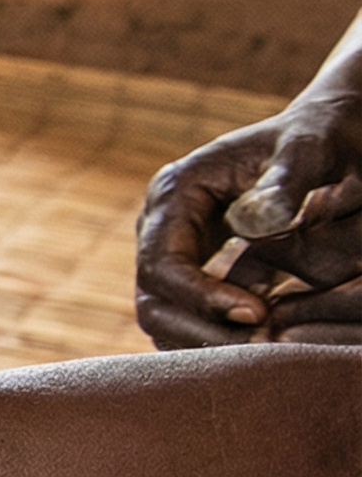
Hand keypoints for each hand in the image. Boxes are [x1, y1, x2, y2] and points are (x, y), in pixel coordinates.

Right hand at [139, 99, 361, 348]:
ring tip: (267, 344)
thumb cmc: (322, 138)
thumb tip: (250, 224)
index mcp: (175, 191)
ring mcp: (169, 246)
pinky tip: (263, 336)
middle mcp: (160, 222)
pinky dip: (215, 334)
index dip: (203, 298)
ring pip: (163, 315)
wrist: (323, 133)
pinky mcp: (189, 266)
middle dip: (201, 330)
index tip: (261, 315)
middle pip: (152, 299)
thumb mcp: (312, 150)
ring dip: (207, 340)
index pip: (163, 264)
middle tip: (264, 343)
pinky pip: (185, 314)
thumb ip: (285, 182)